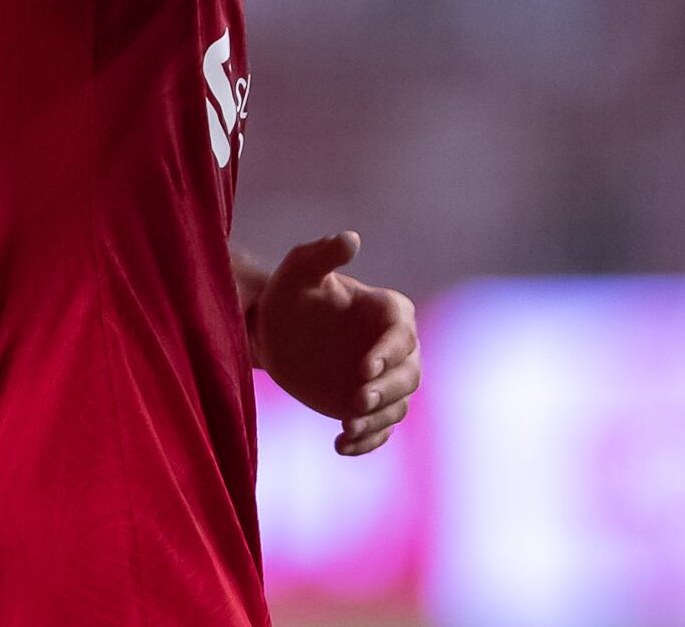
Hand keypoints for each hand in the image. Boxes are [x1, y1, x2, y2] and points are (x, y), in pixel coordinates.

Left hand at [243, 233, 420, 456]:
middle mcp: (393, 347)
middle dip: (388, 391)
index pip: (402, 333)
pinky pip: (380, 429)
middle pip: (410, 374)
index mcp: (387, 311)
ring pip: (398, 405)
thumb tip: (351, 238)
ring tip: (347, 429)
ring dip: (378, 420)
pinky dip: (368, 442)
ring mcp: (382, 380)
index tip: (363, 369)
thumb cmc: (289, 295)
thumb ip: (322, 254)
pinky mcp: (367, 407)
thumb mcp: (298, 272)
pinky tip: (341, 445)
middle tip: (355, 403)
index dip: (389, 353)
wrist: (275, 335)